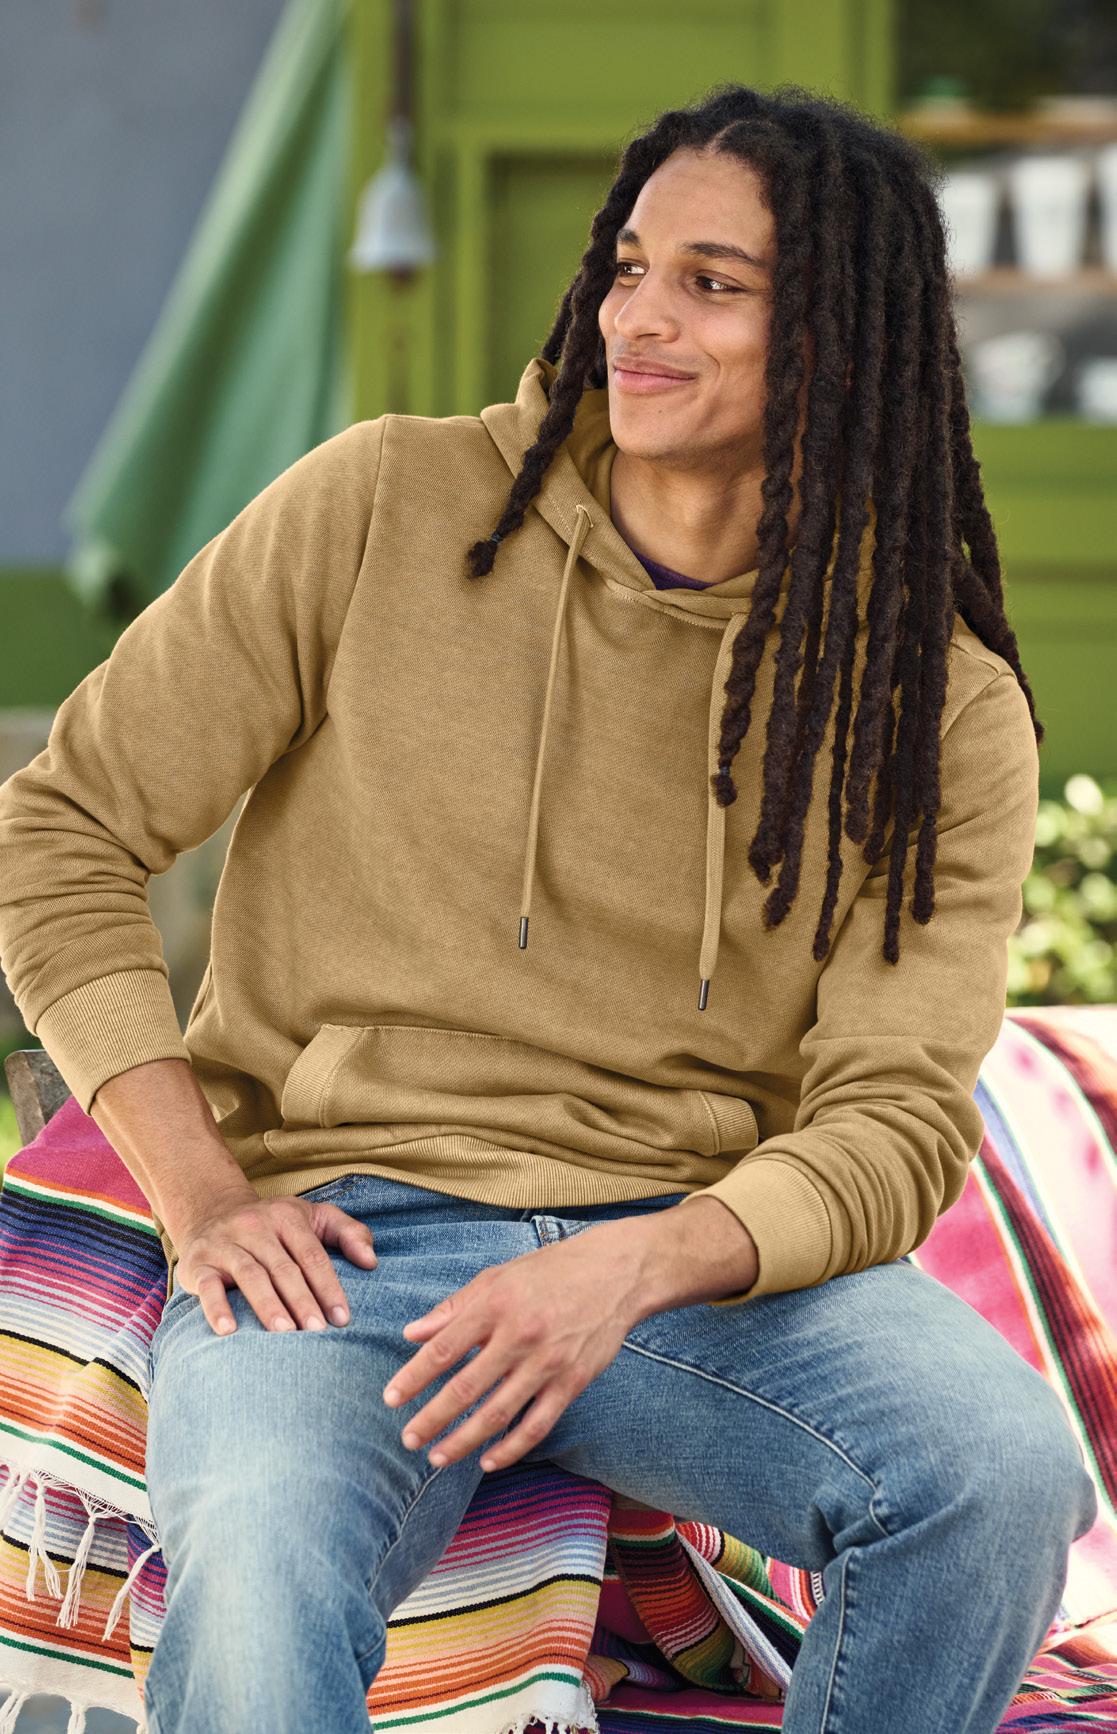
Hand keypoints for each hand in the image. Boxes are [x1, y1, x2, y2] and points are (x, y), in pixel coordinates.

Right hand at [173, 1191, 377, 1337]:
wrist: (210, 1211)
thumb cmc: (274, 1224)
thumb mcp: (313, 1216)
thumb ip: (348, 1233)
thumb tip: (371, 1262)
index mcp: (286, 1217)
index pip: (312, 1255)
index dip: (328, 1286)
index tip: (341, 1318)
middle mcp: (255, 1226)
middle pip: (283, 1267)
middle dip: (302, 1301)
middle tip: (317, 1333)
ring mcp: (225, 1244)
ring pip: (251, 1275)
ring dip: (268, 1306)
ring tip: (285, 1334)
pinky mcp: (198, 1263)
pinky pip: (208, 1286)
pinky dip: (217, 1308)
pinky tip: (229, 1331)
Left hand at [381, 1224, 644, 1473]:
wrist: (615, 1273)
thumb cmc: (550, 1272)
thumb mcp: (497, 1278)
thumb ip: (453, 1308)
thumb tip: (412, 1334)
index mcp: (496, 1304)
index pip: (444, 1348)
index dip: (414, 1378)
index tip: (390, 1399)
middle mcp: (520, 1335)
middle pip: (466, 1388)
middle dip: (432, 1419)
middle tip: (408, 1439)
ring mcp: (548, 1362)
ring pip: (498, 1413)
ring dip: (463, 1441)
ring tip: (438, 1457)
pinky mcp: (573, 1382)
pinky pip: (536, 1425)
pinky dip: (511, 1448)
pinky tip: (488, 1461)